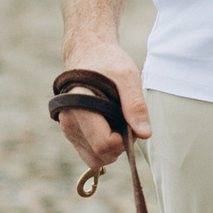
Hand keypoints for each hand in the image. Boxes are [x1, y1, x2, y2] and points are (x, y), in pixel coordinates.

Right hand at [55, 40, 149, 172]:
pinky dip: (103, 147)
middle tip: (126, 123)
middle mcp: (69, 121)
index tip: (131, 123)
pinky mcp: (70, 133)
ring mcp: (67, 129)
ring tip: (117, 123)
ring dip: (111, 149)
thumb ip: (135, 105)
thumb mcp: (127, 77)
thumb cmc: (108, 62)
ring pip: (94, 159)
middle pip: (99, 155)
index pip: (104, 144)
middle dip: (119, 146)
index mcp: (80, 106)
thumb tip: (145, 134)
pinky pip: (89, 154)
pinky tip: (109, 126)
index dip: (124, 141)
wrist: (88, 53)